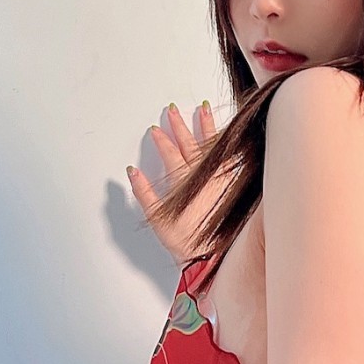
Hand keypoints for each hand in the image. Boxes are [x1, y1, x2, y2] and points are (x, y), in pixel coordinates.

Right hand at [126, 99, 224, 263]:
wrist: (210, 255)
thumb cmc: (185, 241)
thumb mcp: (156, 218)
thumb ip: (143, 193)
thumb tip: (133, 172)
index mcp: (181, 182)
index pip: (170, 154)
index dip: (162, 140)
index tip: (156, 128)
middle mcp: (201, 177)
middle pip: (188, 144)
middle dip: (179, 125)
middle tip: (174, 109)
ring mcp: (217, 179)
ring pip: (210, 146)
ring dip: (205, 126)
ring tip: (203, 109)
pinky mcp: (230, 184)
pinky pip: (230, 158)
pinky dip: (228, 145)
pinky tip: (229, 134)